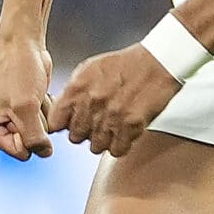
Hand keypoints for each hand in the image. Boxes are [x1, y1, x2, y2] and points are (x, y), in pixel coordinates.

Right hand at [0, 35, 55, 159]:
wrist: (23, 45)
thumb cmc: (18, 72)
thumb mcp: (26, 109)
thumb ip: (34, 137)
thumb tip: (45, 153)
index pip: (21, 152)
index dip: (31, 136)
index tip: (25, 114)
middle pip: (31, 143)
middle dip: (37, 123)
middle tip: (29, 101)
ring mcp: (12, 118)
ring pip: (40, 132)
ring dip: (43, 114)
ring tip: (32, 95)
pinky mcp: (26, 109)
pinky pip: (44, 120)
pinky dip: (46, 108)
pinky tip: (37, 92)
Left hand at [48, 43, 181, 157]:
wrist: (157, 62)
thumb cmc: (124, 65)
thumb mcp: (89, 69)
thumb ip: (72, 91)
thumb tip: (59, 109)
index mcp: (77, 88)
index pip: (56, 123)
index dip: (64, 125)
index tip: (71, 123)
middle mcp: (92, 103)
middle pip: (75, 137)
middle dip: (85, 133)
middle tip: (97, 123)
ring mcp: (111, 116)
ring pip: (96, 146)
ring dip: (103, 140)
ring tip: (112, 127)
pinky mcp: (131, 125)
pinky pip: (117, 150)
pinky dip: (121, 145)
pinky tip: (124, 133)